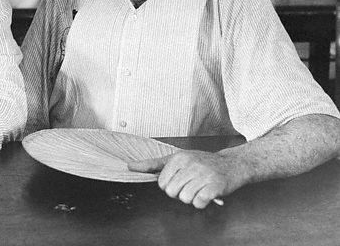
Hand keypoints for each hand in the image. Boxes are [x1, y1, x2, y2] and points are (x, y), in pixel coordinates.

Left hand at [128, 150, 245, 208]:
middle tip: (191, 185)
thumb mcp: (177, 158)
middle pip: (172, 192)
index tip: (180, 180)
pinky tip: (207, 194)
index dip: (170, 186)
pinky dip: (202, 202)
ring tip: (200, 188)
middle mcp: (190, 164)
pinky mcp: (215, 186)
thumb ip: (153, 164)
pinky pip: (199, 203)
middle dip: (180, 193)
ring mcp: (203, 175)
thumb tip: (130, 166)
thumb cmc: (202, 162)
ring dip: (192, 198)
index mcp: (179, 158)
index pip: (161, 183)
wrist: (232, 164)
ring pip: (185, 199)